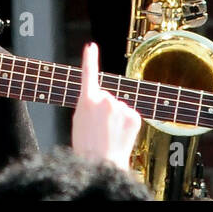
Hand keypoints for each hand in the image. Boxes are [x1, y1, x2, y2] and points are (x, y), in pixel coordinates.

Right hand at [71, 43, 142, 167]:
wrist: (101, 164)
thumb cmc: (86, 146)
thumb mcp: (78, 121)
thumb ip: (87, 105)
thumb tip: (98, 98)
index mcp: (87, 100)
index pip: (88, 74)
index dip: (89, 59)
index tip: (90, 46)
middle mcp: (105, 99)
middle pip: (105, 98)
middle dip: (103, 109)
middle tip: (98, 129)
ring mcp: (121, 107)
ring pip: (118, 108)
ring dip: (115, 118)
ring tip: (108, 135)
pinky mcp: (134, 116)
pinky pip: (129, 115)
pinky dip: (126, 124)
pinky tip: (120, 135)